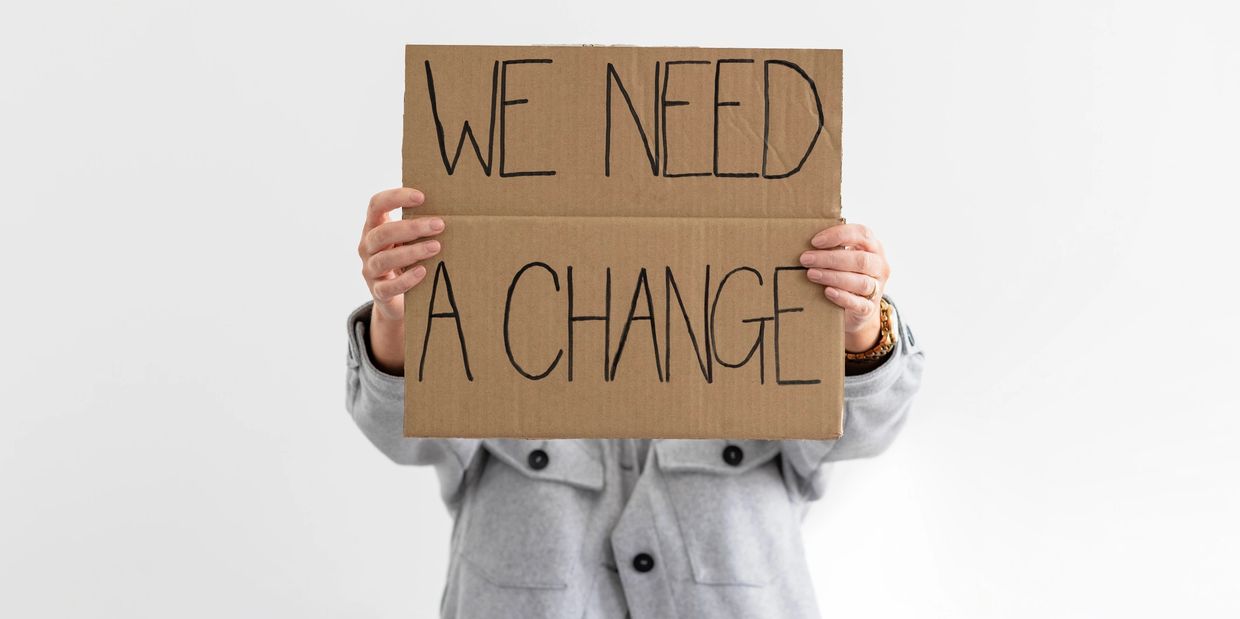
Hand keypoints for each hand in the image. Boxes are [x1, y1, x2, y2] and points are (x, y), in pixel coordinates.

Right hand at [358, 187, 443, 373]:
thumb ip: (419, 226)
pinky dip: (406, 279)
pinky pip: (388, 287)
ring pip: (384, 259)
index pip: (376, 205)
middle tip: (439, 225)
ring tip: (436, 247)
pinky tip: (423, 272)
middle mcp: (367, 246)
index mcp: (374, 227)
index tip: (421, 197)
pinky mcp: (378, 293)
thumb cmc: (406, 260)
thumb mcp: (407, 240)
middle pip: (382, 233)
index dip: (396, 198)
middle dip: (411, 228)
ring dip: (412, 252)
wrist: (396, 300)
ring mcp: (370, 270)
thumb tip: (453, 210)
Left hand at [800, 223, 890, 352]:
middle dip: (830, 259)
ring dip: (833, 277)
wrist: (857, 308)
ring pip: (860, 282)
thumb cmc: (845, 274)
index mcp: (873, 247)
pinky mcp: (869, 309)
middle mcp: (879, 266)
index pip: (862, 234)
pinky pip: (859, 304)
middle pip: (860, 260)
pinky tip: (827, 292)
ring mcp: (877, 288)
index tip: (814, 241)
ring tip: (811, 274)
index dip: (838, 235)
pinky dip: (843, 297)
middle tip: (805, 259)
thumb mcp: (842, 258)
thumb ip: (831, 248)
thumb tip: (801, 241)